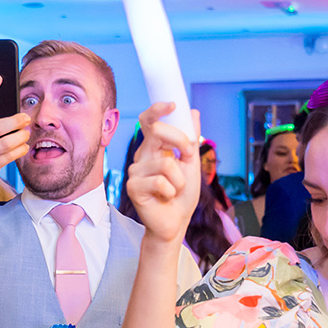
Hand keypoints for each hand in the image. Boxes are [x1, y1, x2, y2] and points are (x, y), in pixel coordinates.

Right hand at [126, 103, 200, 242]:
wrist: (175, 222)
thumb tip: (194, 112)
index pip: (149, 121)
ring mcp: (135, 171)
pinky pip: (161, 181)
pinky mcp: (133, 187)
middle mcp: (142, 156)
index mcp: (153, 147)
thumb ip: (190, 139)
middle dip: (180, 141)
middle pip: (158, 132)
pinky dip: (172, 191)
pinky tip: (166, 198)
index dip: (157, 109)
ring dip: (180, 179)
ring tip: (174, 190)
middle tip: (188, 156)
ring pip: (166, 163)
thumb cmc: (181, 194)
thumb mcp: (191, 163)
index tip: (173, 104)